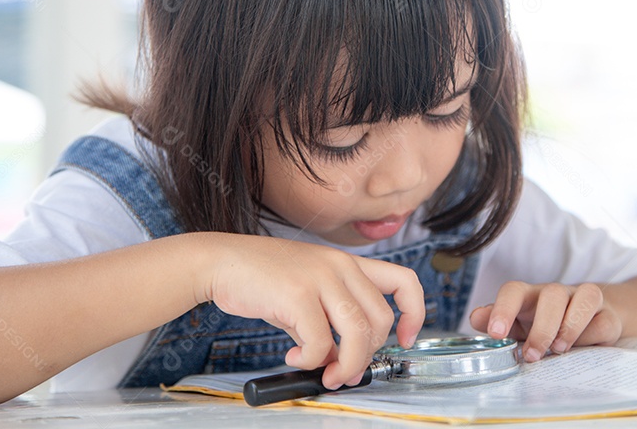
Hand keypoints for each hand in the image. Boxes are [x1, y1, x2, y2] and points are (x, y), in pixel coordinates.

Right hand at [194, 232, 423, 388]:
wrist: (222, 262)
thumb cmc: (263, 280)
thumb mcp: (307, 298)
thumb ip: (330, 326)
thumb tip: (342, 364)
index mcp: (349, 263)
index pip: (404, 280)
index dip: (414, 313)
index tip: (405, 338)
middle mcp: (341, 266)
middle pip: (381, 320)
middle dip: (367, 356)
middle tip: (344, 372)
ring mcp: (321, 277)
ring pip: (358, 333)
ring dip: (346, 365)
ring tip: (325, 374)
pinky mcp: (298, 294)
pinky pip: (321, 343)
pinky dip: (311, 361)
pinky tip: (293, 356)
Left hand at [469, 281, 620, 362]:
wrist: (589, 319)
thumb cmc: (545, 324)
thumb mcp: (518, 326)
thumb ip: (497, 322)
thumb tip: (475, 318)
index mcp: (530, 296)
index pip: (514, 290)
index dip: (503, 309)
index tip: (495, 333)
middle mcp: (558, 294)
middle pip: (552, 294)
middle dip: (542, 326)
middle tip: (532, 355)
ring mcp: (584, 301)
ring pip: (585, 296)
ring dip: (571, 325)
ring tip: (559, 350)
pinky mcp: (608, 316)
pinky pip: (605, 320)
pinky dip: (593, 336)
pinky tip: (584, 350)